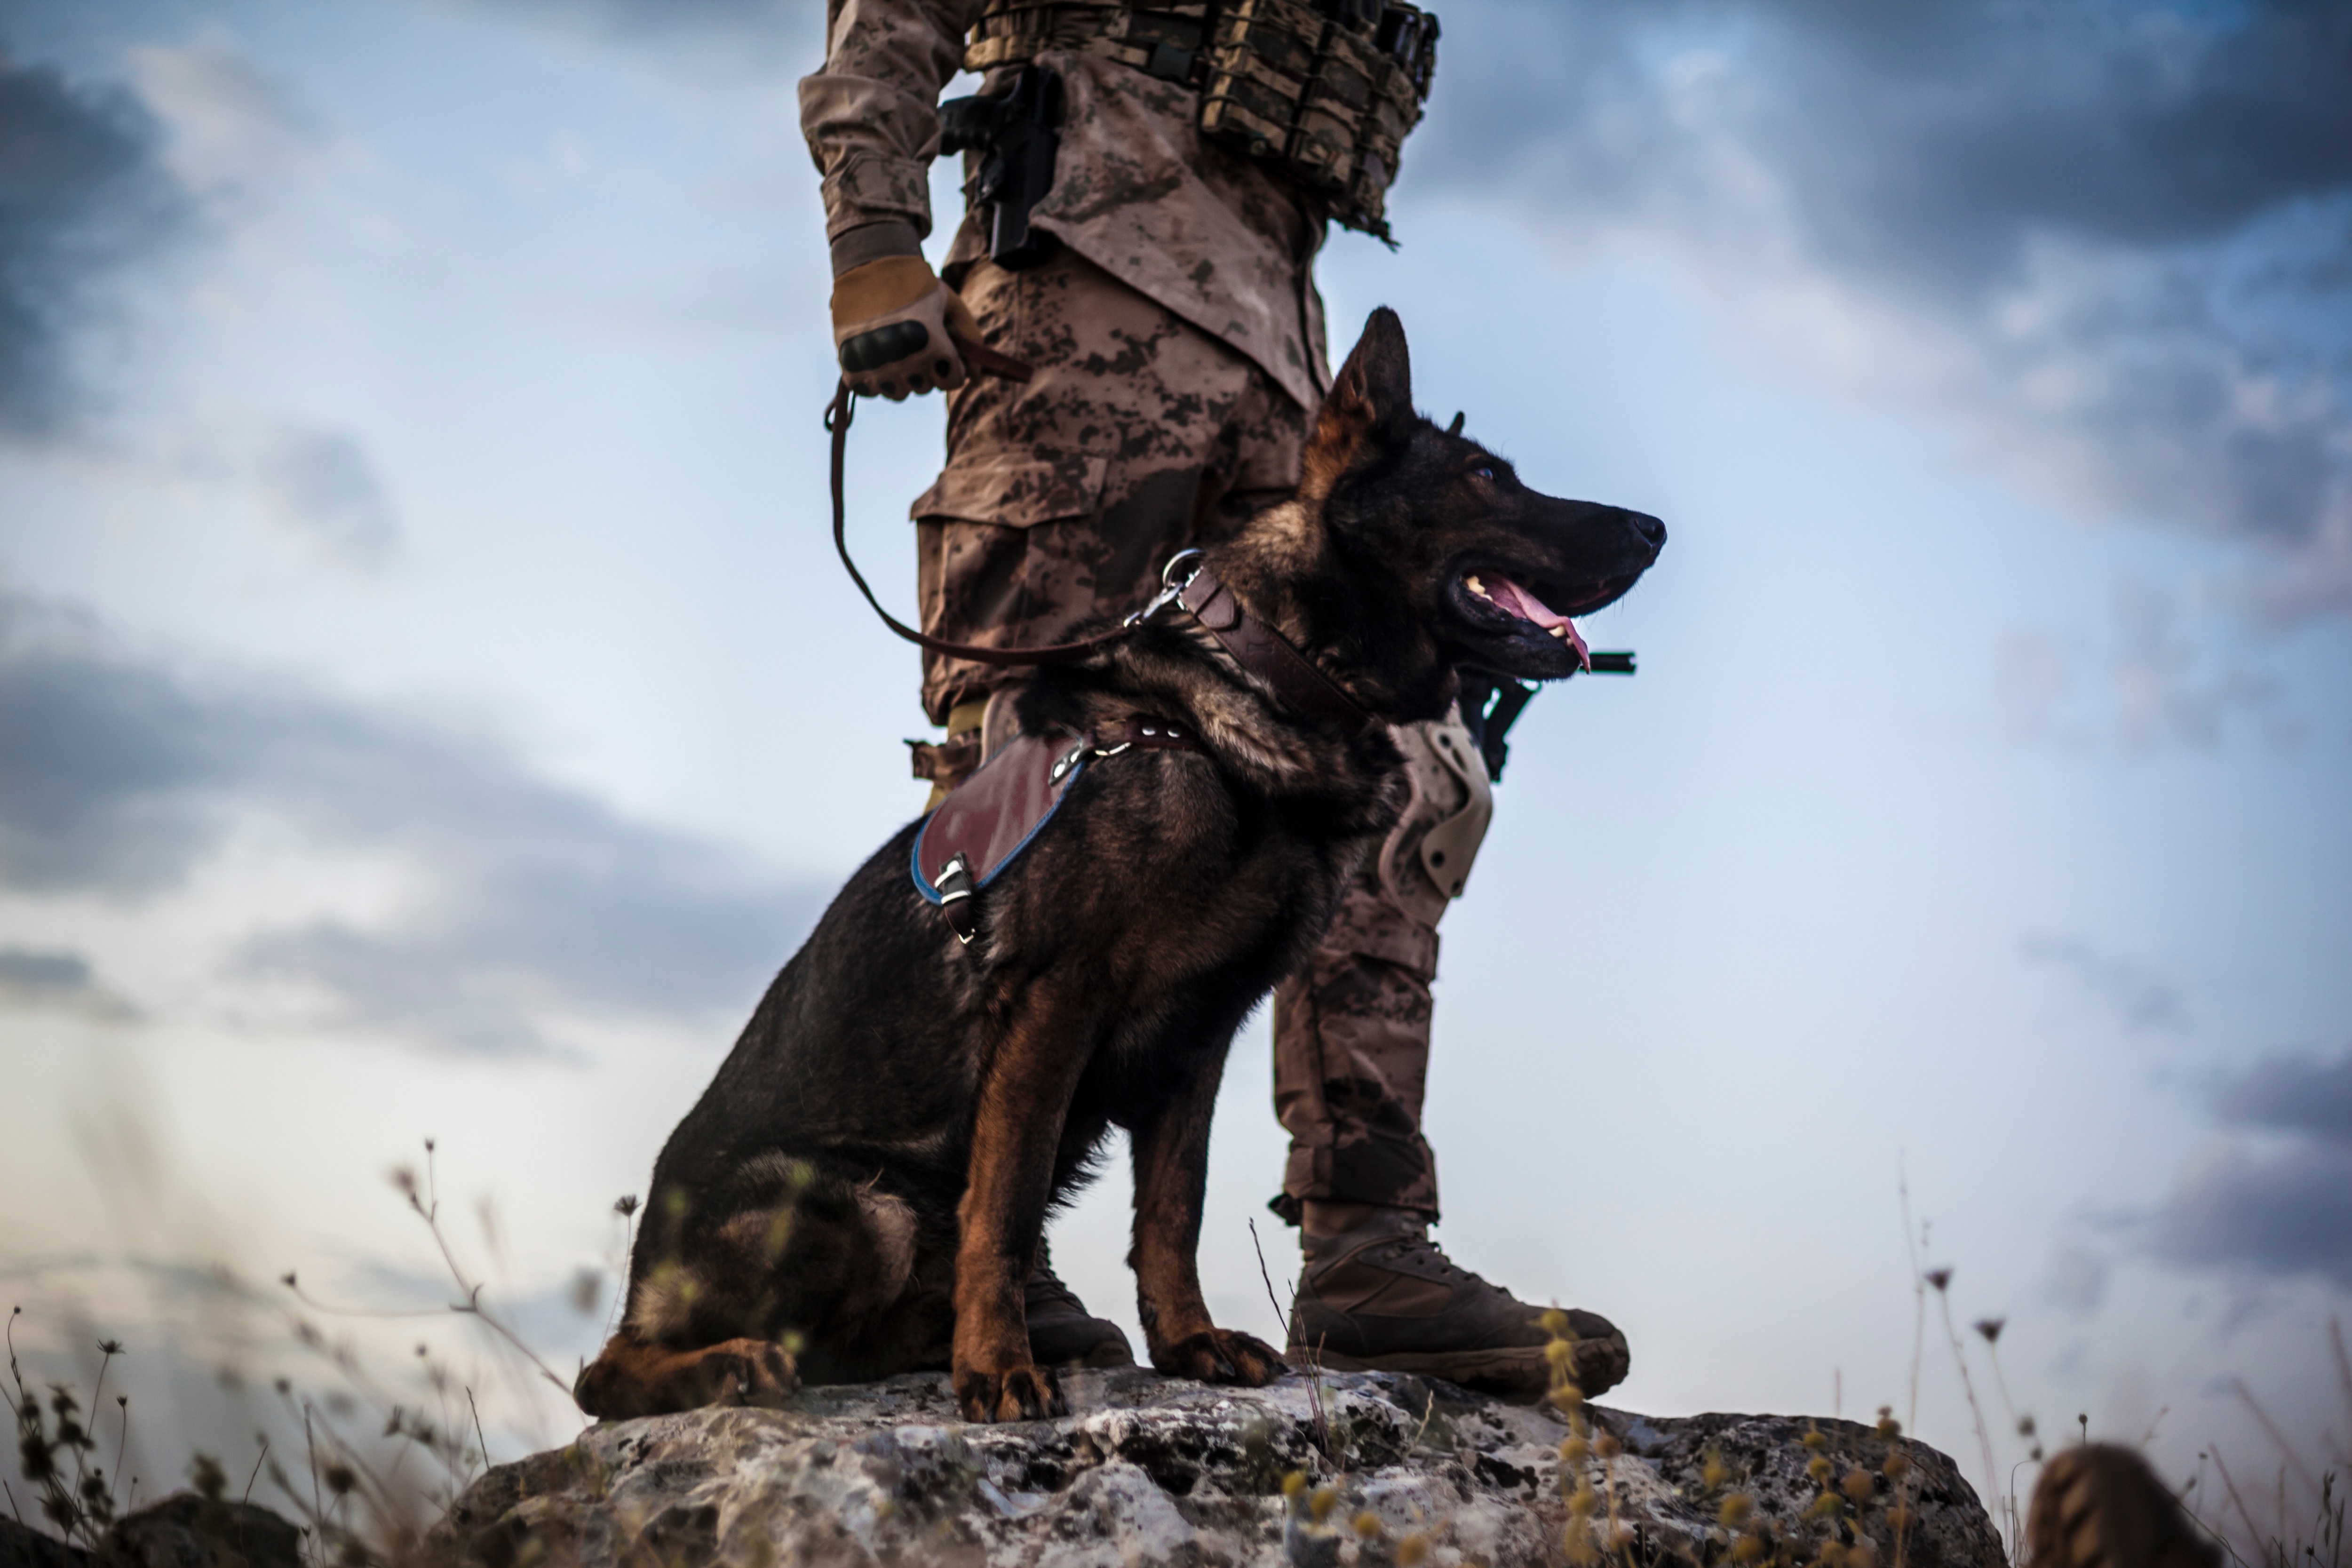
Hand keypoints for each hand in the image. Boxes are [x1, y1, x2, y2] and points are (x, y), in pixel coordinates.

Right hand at [829, 255, 981, 400]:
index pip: (952, 381)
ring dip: (901, 376)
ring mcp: (875, 365)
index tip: (942, 347)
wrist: (867, 262)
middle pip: (925, 387)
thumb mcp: (950, 302)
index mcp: (932, 343)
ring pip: (898, 393)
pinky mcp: (851, 367)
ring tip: (895, 347)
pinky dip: (874, 377)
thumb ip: (971, 339)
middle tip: (916, 340)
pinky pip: (871, 390)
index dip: (951, 365)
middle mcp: (903, 359)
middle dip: (926, 369)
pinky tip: (876, 353)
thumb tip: (978, 379)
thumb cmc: (914, 282)